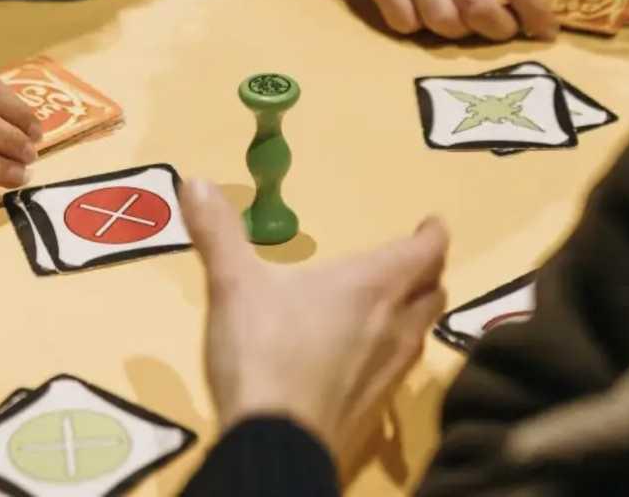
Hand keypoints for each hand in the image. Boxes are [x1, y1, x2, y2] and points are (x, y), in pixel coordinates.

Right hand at [181, 178, 447, 472]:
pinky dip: (394, 358)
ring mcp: (388, 377)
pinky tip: (366, 365)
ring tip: (396, 308)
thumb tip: (194, 181)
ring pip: (421, 336)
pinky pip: (400, 377)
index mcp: (371, 286)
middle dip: (428, 274)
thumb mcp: (232, 285)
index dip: (433, 235)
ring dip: (415, 316)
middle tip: (416, 263)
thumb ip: (218, 233)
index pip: (424, 252)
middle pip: (433, 293)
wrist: (275, 447)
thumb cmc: (262, 351)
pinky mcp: (374, 417)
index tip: (433, 223)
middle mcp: (393, 327)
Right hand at [325, 0, 554, 40]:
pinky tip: (421, 11)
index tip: (546, 31)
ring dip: (459, 31)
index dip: (536, 11)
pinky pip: (405, 22)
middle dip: (499, 30)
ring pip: (444, 22)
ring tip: (461, 20)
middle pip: (480, 9)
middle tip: (503, 30)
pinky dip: (418, 26)